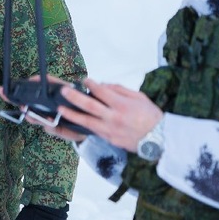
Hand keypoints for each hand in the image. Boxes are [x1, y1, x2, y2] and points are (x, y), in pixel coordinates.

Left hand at [35, 78, 161, 149]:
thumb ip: (119, 90)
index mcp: (122, 105)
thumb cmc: (151, 116)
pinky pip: (93, 130)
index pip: (101, 92)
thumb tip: (103, 85)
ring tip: (60, 109)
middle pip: (89, 106)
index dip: (91, 85)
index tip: (84, 80)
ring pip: (86, 121)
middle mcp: (113, 117)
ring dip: (71, 114)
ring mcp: (110, 130)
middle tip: (64, 91)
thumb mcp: (139, 97)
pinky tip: (74, 121)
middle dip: (74, 97)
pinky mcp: (109, 139)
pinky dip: (82, 125)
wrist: (159, 139)